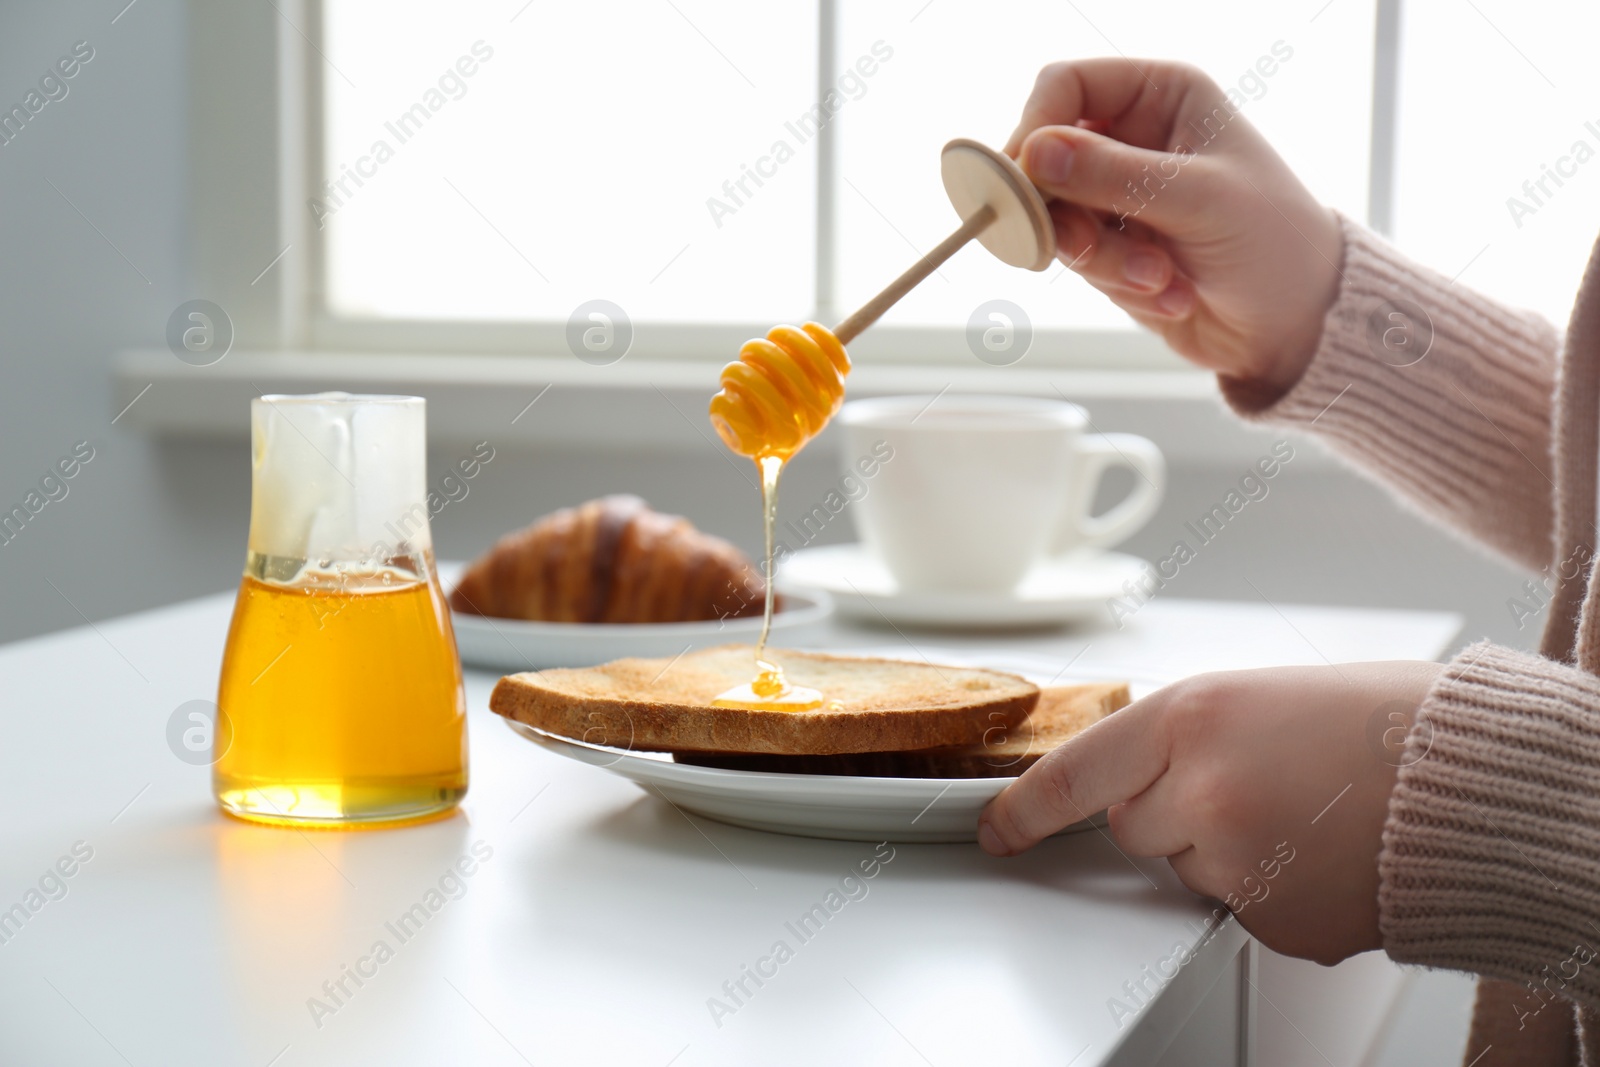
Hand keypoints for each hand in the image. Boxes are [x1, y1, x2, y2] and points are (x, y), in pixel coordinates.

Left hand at [978, 661, 1442, 964]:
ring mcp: (1236, 861)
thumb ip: (1185, 735)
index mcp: (1191, 714)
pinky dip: (1271, 892)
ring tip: (1306, 814)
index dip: (1024, 806)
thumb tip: (1139, 775)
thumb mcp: (1260, 696)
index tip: (996, 829)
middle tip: (1255, 782)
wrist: (1479, 782)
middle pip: (1134, 824)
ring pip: (1188, 869)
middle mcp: (1200, 788)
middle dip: (1172, 810)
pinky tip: (1323, 854)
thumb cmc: (1387, 721)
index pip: (1074, 772)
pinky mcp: (1273, 919)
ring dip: (1226, 851)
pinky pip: (1240, 909)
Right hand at [1005, 59, 1343, 394]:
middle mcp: (1133, 137)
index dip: (1034, 127)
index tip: (1023, 180)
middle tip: (1087, 250)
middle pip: (1045, 157)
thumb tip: (1033, 153)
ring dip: (1104, 259)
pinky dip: (1118, 282)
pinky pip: (1077, 260)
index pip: (1063, 86)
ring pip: (1057, 217)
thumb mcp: (1198, 200)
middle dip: (1067, 213)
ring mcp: (1117, 195)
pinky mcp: (1111, 246)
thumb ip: (1113, 175)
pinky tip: (1172, 292)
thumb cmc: (1273, 242)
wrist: (1296, 323)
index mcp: (1161, 95)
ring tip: (1162, 278)